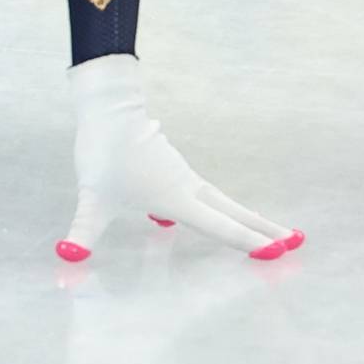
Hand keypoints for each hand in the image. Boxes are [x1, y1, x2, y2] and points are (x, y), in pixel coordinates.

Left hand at [57, 54, 296, 261]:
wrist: (108, 107)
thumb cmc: (105, 153)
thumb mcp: (92, 199)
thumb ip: (83, 230)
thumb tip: (68, 256)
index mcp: (177, 199)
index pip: (220, 227)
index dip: (250, 242)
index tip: (279, 252)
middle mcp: (186, 187)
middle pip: (233, 211)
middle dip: (263, 228)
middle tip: (295, 241)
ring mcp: (181, 174)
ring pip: (219, 200)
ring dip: (243, 216)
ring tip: (262, 230)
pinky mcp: (170, 165)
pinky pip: (200, 192)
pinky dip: (215, 205)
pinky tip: (193, 212)